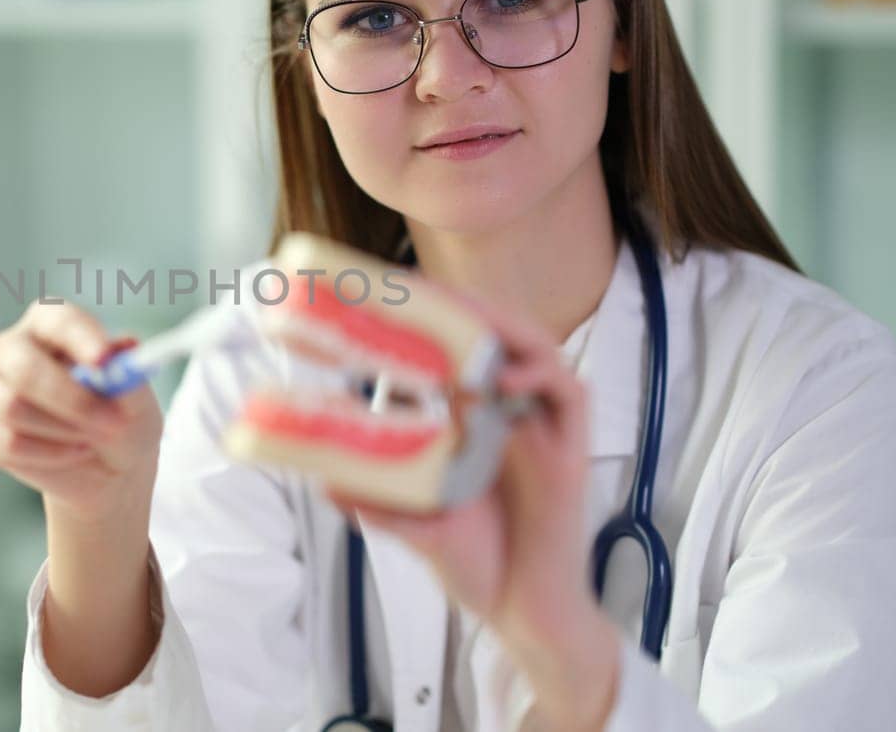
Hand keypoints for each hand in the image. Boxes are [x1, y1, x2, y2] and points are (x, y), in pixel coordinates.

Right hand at [0, 298, 163, 521]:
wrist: (108, 465)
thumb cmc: (121, 416)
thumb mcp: (137, 399)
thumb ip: (128, 378)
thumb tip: (119, 358)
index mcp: (49, 324)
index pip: (57, 320)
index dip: (80, 338)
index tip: (105, 361)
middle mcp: (11, 349)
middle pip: (23, 366)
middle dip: (70, 398)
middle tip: (112, 422)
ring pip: (13, 407)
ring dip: (65, 430)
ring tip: (95, 438)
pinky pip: (7, 442)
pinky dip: (50, 454)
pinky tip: (73, 452)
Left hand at [325, 290, 619, 729]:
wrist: (521, 610)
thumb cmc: (476, 562)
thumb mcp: (416, 524)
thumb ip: (376, 501)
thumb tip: (324, 481)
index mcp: (477, 416)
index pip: (458, 346)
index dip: (431, 314)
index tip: (385, 290)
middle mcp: (512, 410)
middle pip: (497, 334)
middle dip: (460, 304)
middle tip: (412, 286)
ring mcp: (543, 426)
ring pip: (535, 346)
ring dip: (500, 325)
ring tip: (460, 314)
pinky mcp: (571, 448)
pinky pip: (567, 390)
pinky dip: (538, 373)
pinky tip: (501, 378)